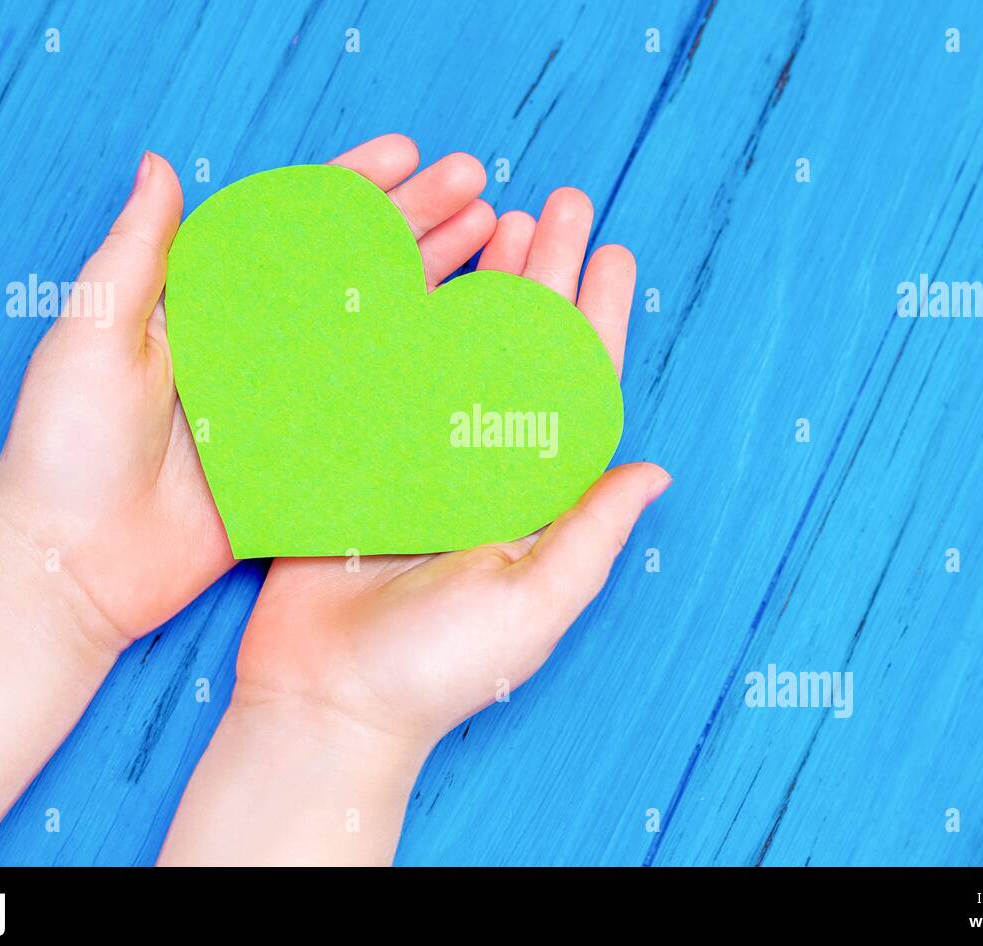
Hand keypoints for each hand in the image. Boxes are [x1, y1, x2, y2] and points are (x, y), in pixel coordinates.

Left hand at [0, 135, 494, 653]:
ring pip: (376, 328)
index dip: (351, 187)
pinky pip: (373, 405)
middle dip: (415, 223)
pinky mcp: (307, 457)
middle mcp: (258, 345)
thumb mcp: (91, 335)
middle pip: (351, 268)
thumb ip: (134, 254)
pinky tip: (467, 341)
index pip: (291, 227)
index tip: (407, 155)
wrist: (76, 563)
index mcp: (209, 303)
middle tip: (476, 187)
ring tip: (491, 239)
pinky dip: (420, 373)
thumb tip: (158, 165)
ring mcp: (290, 401)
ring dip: (433, 282)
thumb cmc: (66, 446)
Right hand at [159, 149, 666, 865]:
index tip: (611, 254)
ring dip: (480, 285)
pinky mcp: (357, 461)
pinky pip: (384, 378)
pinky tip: (412, 275)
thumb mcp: (531, 607)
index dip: (596, 320)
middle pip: (522, 353)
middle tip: (558, 202)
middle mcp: (482, 468)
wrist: (325, 704)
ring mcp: (418, 460)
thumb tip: (657, 474)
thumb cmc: (436, 670)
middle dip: (544, 277)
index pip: (577, 391)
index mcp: (534, 498)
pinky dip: (400, 324)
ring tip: (496, 216)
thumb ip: (590, 538)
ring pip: (457, 351)